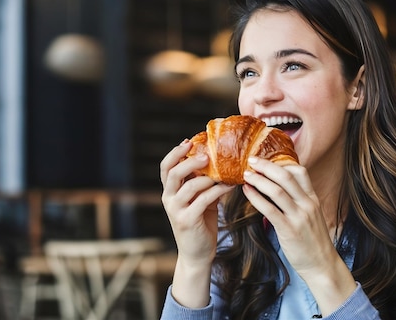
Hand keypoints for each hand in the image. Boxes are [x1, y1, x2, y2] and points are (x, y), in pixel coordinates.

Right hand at [160, 140, 234, 265]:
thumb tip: (220, 160)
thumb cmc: (201, 223)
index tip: (189, 141)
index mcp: (170, 191)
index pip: (166, 167)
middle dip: (189, 160)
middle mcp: (169, 199)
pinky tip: (229, 186)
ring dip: (207, 176)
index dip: (175, 152)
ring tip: (222, 170)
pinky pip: (203, 200)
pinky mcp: (187, 221)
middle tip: (206, 154)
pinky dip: (217, 191)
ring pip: (189, 186)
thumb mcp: (200, 199)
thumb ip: (203, 182)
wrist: (197, 253)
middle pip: (173, 172)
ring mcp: (176, 210)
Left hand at [242, 157, 355, 314]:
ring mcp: (299, 216)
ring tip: (246, 175)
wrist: (322, 264)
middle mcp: (307, 204)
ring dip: (259, 180)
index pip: (300, 171)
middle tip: (251, 160)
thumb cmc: (313, 241)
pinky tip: (247, 192)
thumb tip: (279, 188)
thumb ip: (299, 201)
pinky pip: (269, 209)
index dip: (282, 162)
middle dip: (267, 165)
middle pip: (286, 176)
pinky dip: (256, 198)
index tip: (267, 158)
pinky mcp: (289, 230)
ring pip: (277, 190)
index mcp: (312, 199)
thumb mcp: (311, 215)